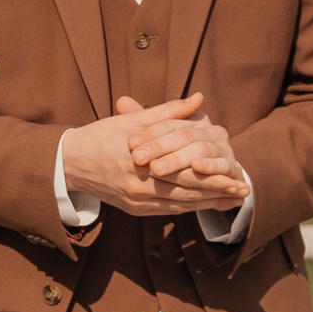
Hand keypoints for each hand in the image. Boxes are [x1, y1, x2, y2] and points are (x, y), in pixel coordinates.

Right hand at [61, 93, 251, 215]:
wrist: (69, 163)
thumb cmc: (102, 136)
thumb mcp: (133, 120)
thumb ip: (169, 111)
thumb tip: (199, 99)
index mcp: (140, 161)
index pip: (183, 171)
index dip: (212, 174)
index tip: (236, 173)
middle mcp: (138, 186)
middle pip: (186, 191)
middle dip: (217, 192)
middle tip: (243, 191)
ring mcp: (136, 201)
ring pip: (179, 205)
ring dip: (208, 204)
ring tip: (233, 202)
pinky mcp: (134, 210)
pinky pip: (167, 212)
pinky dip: (190, 209)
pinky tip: (207, 206)